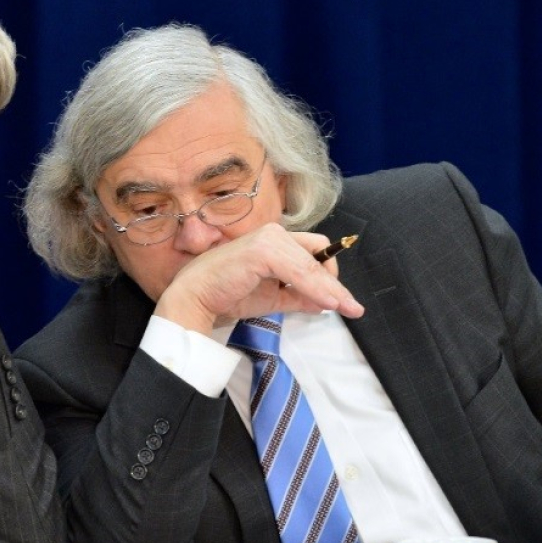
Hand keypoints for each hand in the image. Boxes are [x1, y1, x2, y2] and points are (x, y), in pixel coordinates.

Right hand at [154, 223, 364, 331]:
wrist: (194, 299)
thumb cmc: (225, 295)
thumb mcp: (270, 298)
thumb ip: (297, 296)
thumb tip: (325, 303)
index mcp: (272, 241)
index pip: (312, 251)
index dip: (328, 273)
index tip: (340, 299)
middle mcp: (273, 234)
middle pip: (318, 251)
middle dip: (333, 280)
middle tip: (347, 305)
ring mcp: (269, 239)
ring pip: (312, 263)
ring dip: (331, 288)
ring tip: (347, 308)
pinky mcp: (264, 250)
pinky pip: (300, 272)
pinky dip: (317, 287)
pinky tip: (330, 303)